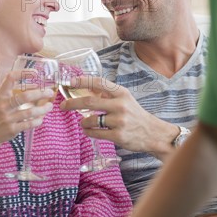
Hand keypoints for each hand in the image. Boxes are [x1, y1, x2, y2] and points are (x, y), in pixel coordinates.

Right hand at [0, 71, 53, 147]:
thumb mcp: (1, 100)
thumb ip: (15, 92)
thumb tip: (37, 85)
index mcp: (1, 95)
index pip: (10, 78)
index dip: (24, 73)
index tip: (36, 73)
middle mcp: (3, 105)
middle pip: (25, 96)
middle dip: (40, 94)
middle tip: (50, 92)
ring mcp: (7, 118)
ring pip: (30, 112)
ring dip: (42, 109)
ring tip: (50, 106)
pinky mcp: (12, 129)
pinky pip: (29, 124)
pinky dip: (37, 121)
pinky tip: (41, 118)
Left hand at [59, 76, 178, 157]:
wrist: (153, 134)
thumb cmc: (136, 115)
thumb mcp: (126, 99)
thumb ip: (109, 94)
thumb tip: (87, 88)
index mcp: (121, 93)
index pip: (99, 83)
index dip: (83, 81)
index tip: (70, 81)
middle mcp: (120, 105)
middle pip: (89, 102)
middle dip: (72, 103)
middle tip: (62, 106)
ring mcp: (119, 121)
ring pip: (90, 120)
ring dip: (83, 122)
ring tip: (83, 123)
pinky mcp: (118, 136)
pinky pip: (95, 133)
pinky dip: (88, 131)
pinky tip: (89, 130)